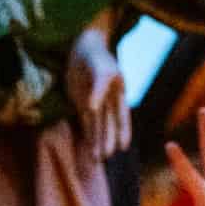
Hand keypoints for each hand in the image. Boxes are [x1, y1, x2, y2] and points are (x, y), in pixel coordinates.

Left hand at [66, 12, 129, 160]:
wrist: (82, 46)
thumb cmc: (96, 55)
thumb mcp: (101, 68)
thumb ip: (99, 87)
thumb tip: (93, 107)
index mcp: (118, 94)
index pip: (121, 116)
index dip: (123, 131)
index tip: (123, 146)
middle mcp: (108, 102)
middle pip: (108, 125)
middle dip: (107, 140)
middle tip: (105, 156)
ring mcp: (95, 104)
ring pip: (97, 127)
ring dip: (97, 142)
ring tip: (97, 160)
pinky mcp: (81, 104)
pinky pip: (85, 123)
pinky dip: (87, 136)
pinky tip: (89, 150)